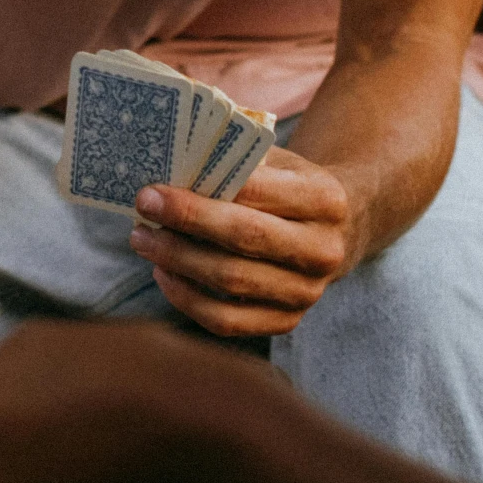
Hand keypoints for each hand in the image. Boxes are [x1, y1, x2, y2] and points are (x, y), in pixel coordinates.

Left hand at [127, 148, 353, 336]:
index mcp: (325, 199)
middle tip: (142, 209)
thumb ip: (236, 161)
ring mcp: (307, 292)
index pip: (257, 192)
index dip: (202, 193)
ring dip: (178, 261)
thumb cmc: (292, 187)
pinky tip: (164, 274)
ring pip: (232, 282)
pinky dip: (187, 299)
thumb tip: (172, 165)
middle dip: (185, 223)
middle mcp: (323, 250)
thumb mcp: (279, 162)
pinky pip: (228, 320)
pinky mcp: (287, 321)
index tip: (154, 189)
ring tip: (143, 240)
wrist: (340, 231)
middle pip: (244, 237)